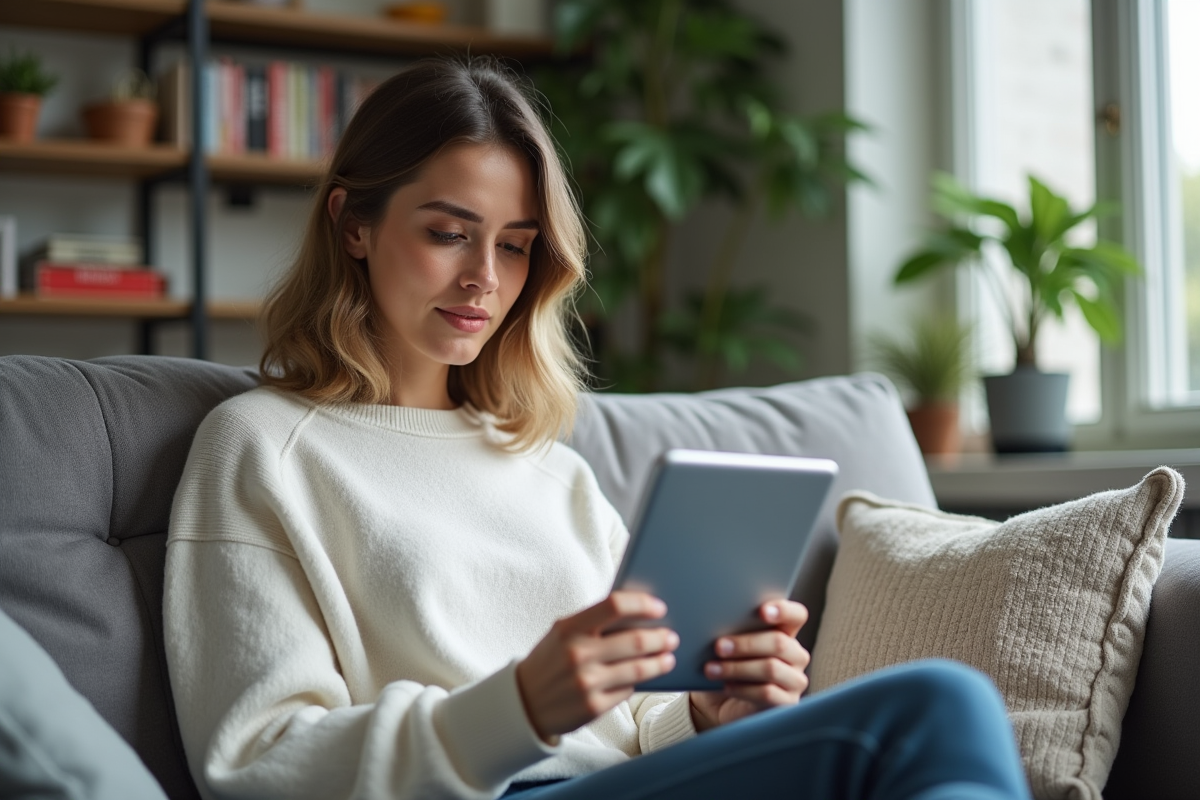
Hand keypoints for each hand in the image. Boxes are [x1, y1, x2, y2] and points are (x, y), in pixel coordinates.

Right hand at [516, 591, 679, 742]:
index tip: (659, 607)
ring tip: (668, 658)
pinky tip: (646, 677)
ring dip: (660, 662)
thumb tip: (640, 613)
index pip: (614, 605)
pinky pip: (628, 690)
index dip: (642, 604)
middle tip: (672, 636)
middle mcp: (578, 654)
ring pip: (638, 669)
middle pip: (634, 640)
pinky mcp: (594, 707)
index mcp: (569, 628)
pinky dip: (640, 682)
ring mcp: (587, 682)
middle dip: (660, 637)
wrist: (524, 702)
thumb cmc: (551, 660)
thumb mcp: (563, 633)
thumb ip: (594, 623)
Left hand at [688, 600, 809, 731]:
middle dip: (746, 644)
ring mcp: (795, 680)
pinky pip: (767, 693)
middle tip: (718, 646)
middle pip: (779, 643)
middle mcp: (795, 655)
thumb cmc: (728, 666)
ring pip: (771, 668)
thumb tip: (717, 620)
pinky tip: (726, 686)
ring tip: (712, 669)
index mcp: (785, 633)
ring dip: (737, 668)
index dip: (784, 610)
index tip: (762, 611)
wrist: (722, 704)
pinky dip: (742, 688)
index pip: (796, 616)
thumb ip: (733, 631)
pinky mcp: (787, 703)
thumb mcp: (729, 646)